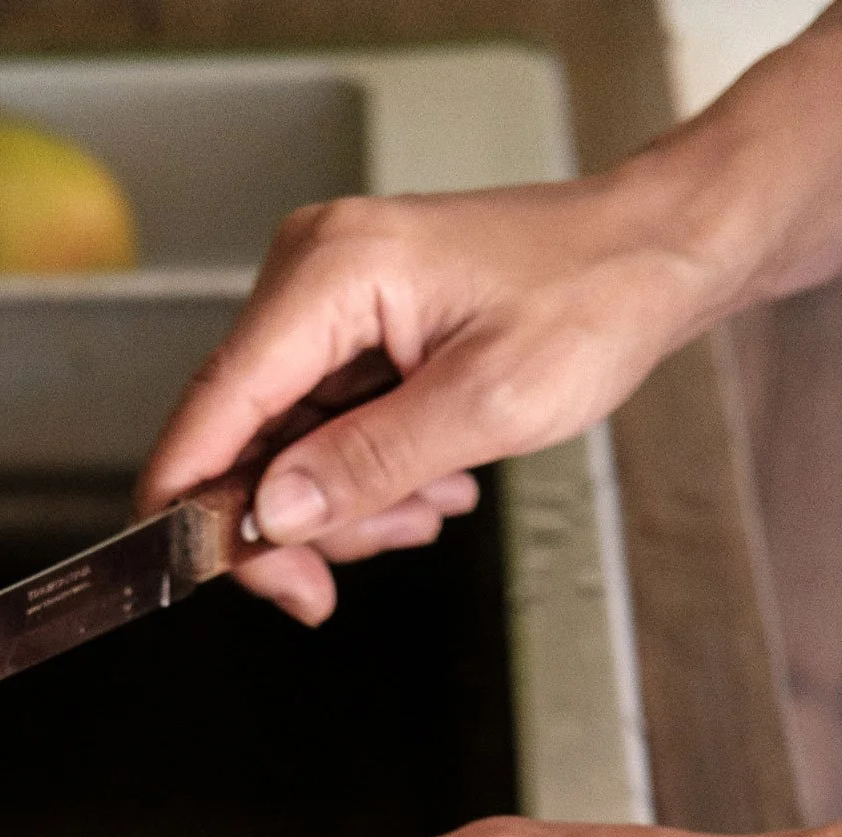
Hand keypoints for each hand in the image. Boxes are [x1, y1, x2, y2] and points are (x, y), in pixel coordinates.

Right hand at [138, 172, 720, 625]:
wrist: (651, 252)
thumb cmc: (592, 300)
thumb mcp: (488, 405)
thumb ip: (369, 465)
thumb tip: (271, 517)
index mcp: (332, 274)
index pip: (215, 405)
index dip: (189, 502)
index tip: (190, 578)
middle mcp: (310, 277)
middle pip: (237, 438)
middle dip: (294, 521)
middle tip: (350, 574)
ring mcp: (324, 302)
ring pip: (279, 450)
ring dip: (343, 506)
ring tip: (427, 507)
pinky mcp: (346, 329)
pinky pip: (317, 431)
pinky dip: (362, 477)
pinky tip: (428, 480)